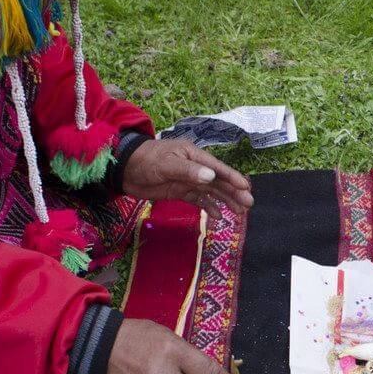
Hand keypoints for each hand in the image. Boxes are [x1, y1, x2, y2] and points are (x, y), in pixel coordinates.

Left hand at [122, 138, 253, 219]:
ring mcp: (188, 180)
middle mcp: (195, 168)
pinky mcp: (180, 191)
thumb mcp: (166, 164)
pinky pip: (199, 200)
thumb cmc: (145, 160)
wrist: (123, 169)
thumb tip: (211, 178)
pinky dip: (209, 207)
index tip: (246, 187)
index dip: (232, 178)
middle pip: (219, 181)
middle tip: (249, 204)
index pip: (217, 168)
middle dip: (234, 192)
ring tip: (240, 212)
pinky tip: (218, 217)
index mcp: (194, 156)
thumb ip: (188, 171)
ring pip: (212, 192)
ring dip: (226, 201)